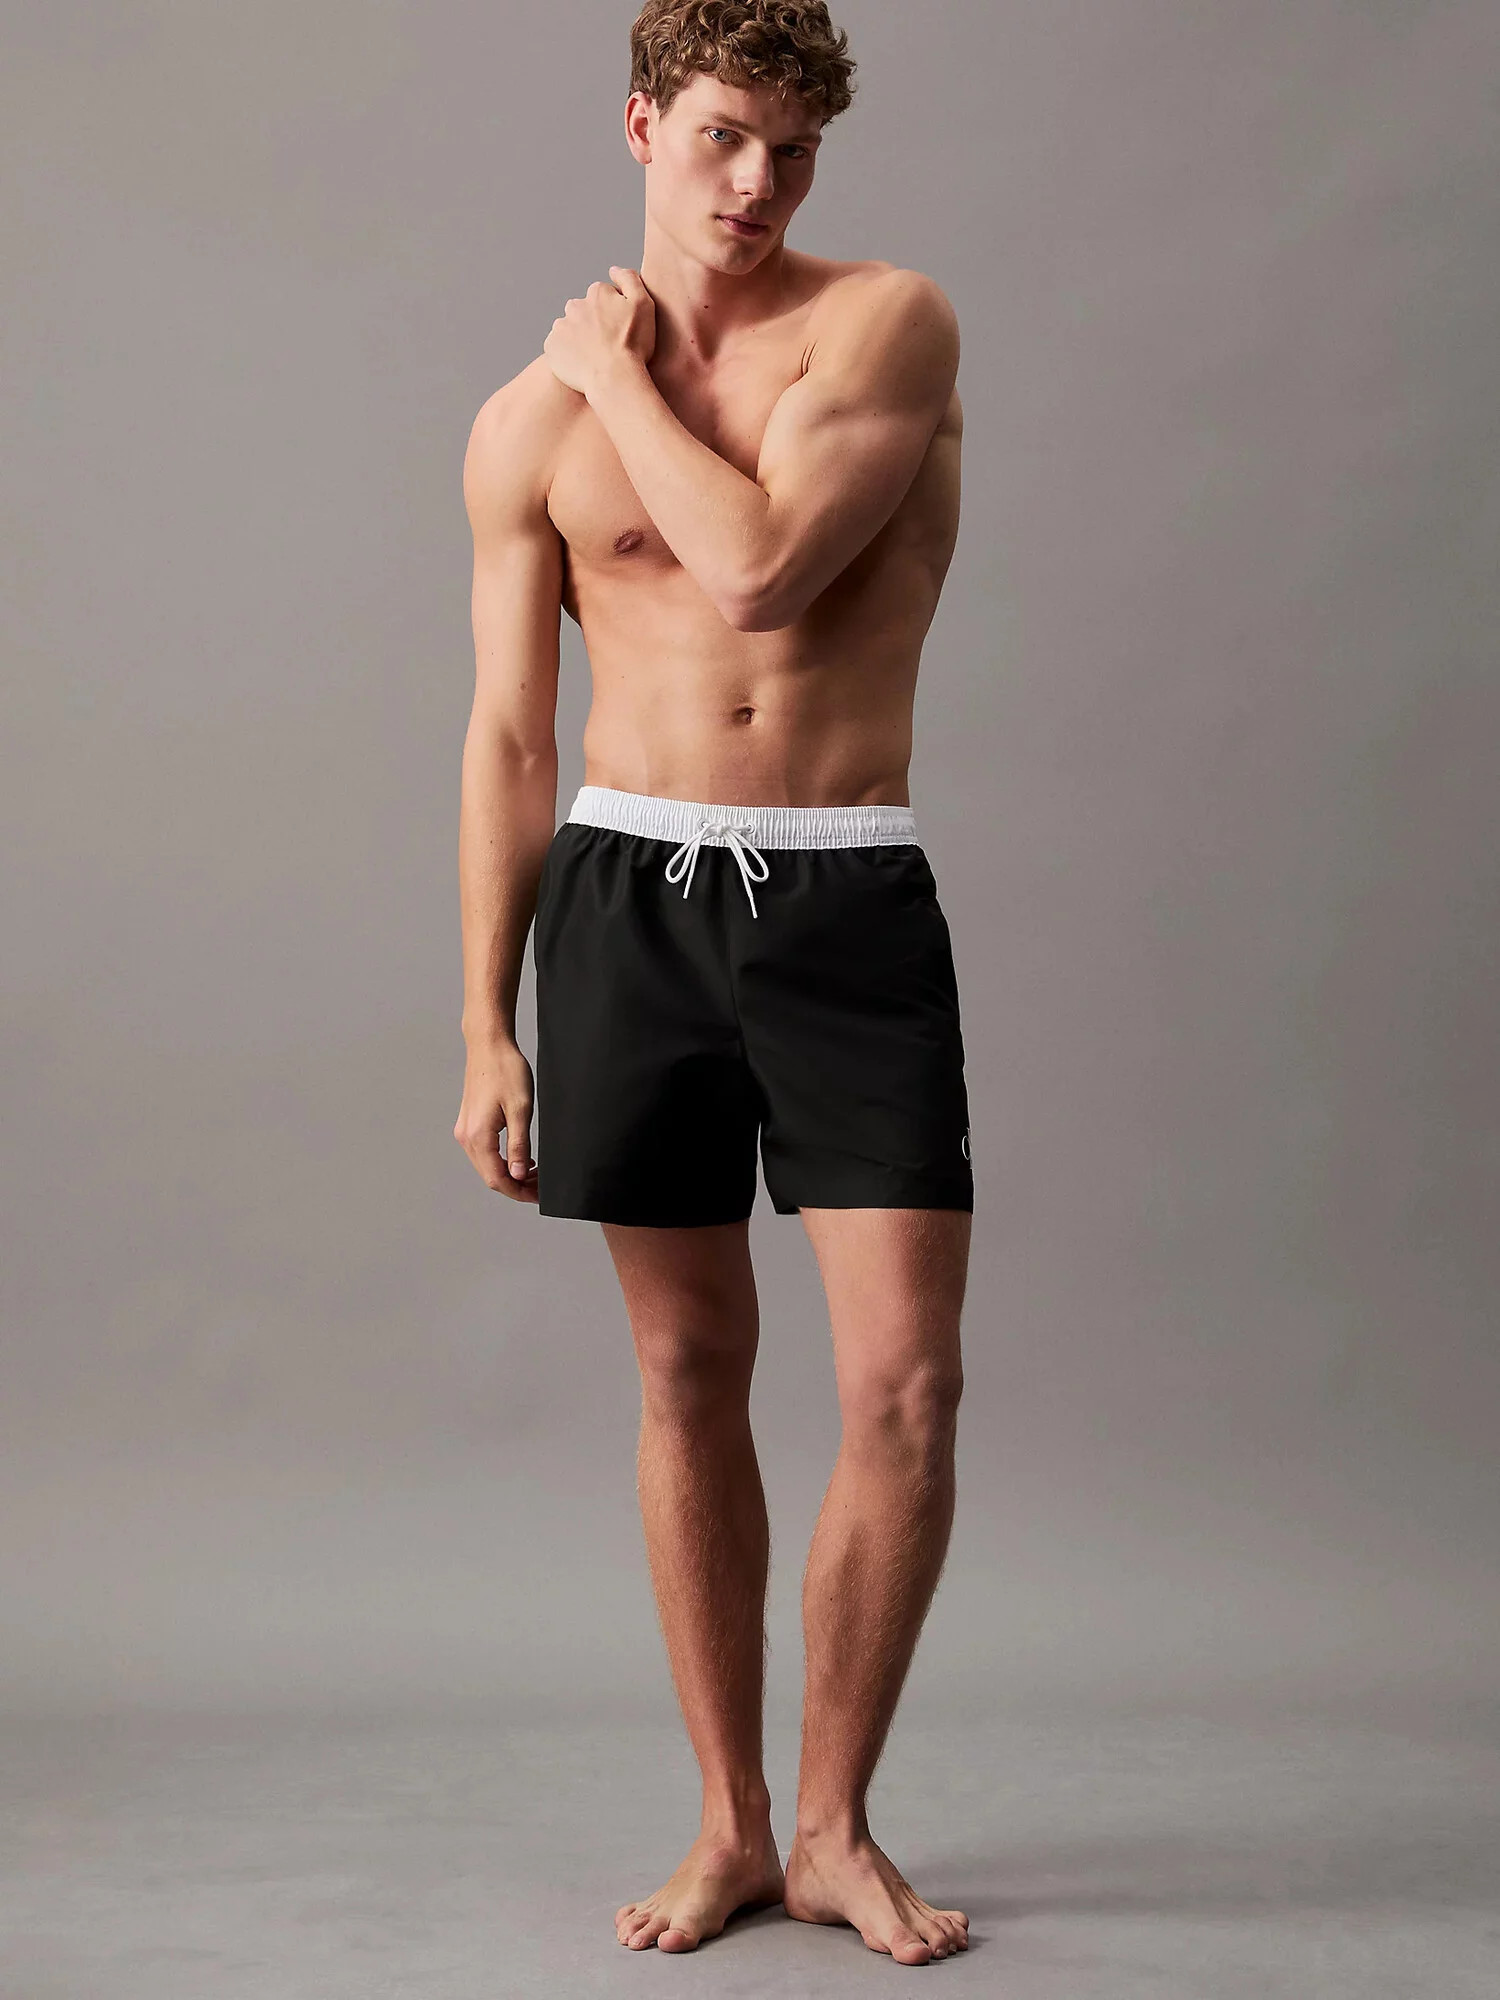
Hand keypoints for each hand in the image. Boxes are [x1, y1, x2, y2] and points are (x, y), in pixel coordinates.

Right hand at [454, 1035, 538, 1202]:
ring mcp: (465, 1130)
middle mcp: (466, 1137)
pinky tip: (521, 1157)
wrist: (489, 1044)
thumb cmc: (506, 1071)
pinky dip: (502, 1160)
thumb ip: (518, 1145)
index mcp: (478, 1137)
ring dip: (510, 1174)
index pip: (497, 1179)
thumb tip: (517, 1176)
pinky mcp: (469, 1123)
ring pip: (487, 1166)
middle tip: (542, 1186)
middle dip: (517, 1186)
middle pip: (490, 1176)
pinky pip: (484, 1152)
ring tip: (535, 1173)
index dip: (519, 1192)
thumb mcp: (521, 1110)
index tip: (540, 1195)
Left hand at [544, 266, 655, 397]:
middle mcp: (575, 305)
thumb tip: (613, 269)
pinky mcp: (552, 347)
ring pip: (570, 328)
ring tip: (594, 356)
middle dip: (593, 322)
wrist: (615, 379)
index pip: (603, 297)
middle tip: (607, 345)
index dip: (614, 314)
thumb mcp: (644, 305)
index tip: (621, 330)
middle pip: (584, 311)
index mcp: (597, 293)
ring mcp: (561, 326)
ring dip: (579, 337)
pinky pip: (558, 347)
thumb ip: (630, 280)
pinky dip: (567, 353)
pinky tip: (582, 364)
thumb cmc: (633, 345)